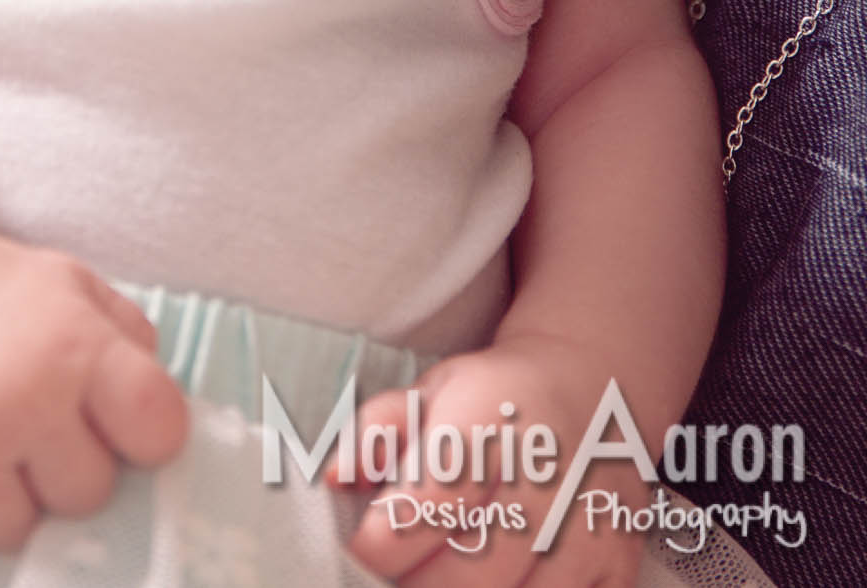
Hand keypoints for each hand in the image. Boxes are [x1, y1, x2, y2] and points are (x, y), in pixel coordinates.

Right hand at [0, 169, 187, 571]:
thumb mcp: (78, 290)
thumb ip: (132, 347)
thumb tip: (165, 426)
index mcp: (79, 345)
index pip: (161, 432)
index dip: (145, 438)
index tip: (119, 427)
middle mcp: (23, 397)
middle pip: (86, 498)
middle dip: (64, 471)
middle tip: (32, 426)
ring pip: (15, 536)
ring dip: (2, 501)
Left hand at [338, 338, 651, 587]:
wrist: (592, 383)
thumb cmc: (496, 396)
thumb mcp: (432, 391)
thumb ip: (376, 432)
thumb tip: (335, 477)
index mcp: (488, 427)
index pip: (428, 506)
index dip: (382, 543)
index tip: (363, 549)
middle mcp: (545, 478)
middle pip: (469, 573)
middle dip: (416, 585)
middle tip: (396, 576)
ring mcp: (587, 527)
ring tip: (439, 576)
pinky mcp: (617, 561)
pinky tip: (497, 582)